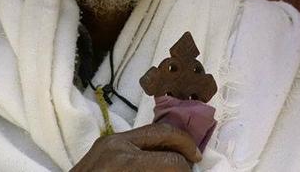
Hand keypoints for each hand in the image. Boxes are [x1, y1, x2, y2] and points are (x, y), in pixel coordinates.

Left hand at [70, 122, 201, 170]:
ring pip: (151, 131)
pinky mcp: (103, 143)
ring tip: (181, 156)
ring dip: (170, 142)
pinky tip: (160, 155)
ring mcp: (108, 141)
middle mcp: (117, 144)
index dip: (185, 169)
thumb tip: (182, 170)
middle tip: (196, 158)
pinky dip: (153, 144)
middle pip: (163, 132)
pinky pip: (136, 137)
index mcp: (125, 163)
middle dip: (184, 144)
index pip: (170, 160)